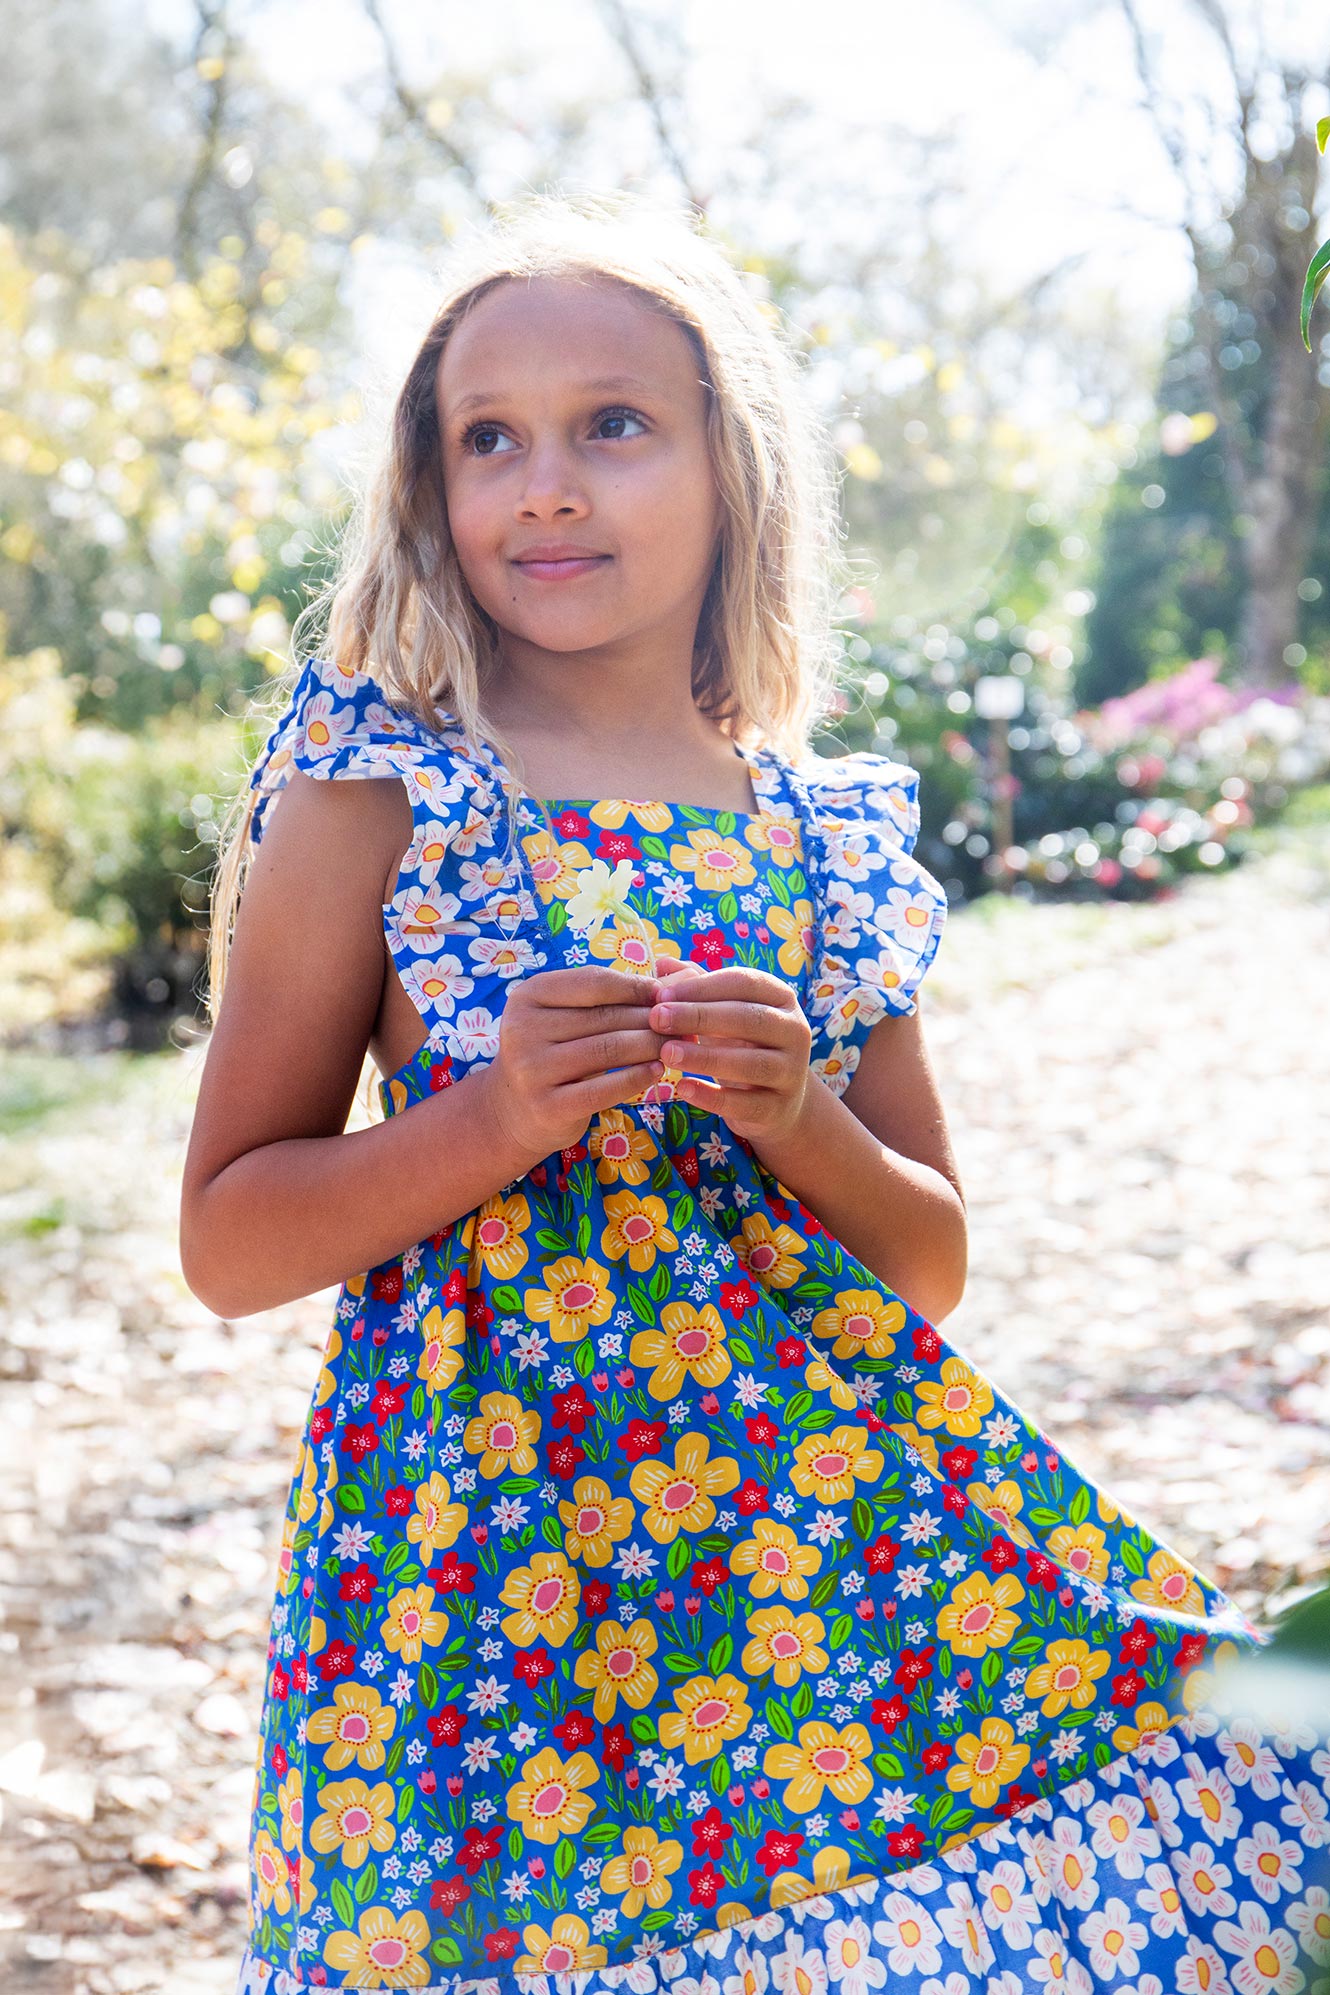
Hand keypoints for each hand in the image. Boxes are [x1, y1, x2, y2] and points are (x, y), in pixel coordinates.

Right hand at [482, 965, 665, 1158]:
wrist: (515, 1110)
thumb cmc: (553, 1053)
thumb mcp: (564, 1018)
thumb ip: (604, 998)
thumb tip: (668, 983)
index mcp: (528, 996)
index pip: (593, 982)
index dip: (635, 987)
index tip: (666, 994)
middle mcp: (523, 1029)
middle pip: (604, 1017)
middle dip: (650, 1018)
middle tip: (682, 1022)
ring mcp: (532, 1069)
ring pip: (608, 1049)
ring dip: (650, 1046)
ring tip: (675, 1045)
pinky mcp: (548, 1105)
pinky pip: (604, 1089)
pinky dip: (636, 1078)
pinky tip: (657, 1072)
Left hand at [646, 955, 812, 1144]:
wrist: (778, 1101)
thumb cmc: (743, 1045)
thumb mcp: (724, 1013)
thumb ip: (697, 988)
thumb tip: (663, 964)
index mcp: (781, 998)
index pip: (744, 983)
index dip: (702, 987)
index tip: (662, 995)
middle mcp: (794, 1031)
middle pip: (748, 1019)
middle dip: (699, 1017)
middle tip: (657, 1019)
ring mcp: (791, 1072)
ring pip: (750, 1063)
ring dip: (705, 1057)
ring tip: (666, 1053)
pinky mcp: (779, 1108)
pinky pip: (745, 1103)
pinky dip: (713, 1098)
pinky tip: (683, 1088)